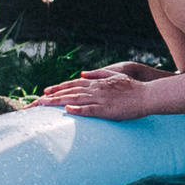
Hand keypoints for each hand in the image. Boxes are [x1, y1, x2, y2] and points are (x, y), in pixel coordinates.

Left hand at [34, 67, 154, 120]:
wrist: (148, 95)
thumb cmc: (134, 87)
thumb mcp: (116, 76)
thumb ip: (98, 74)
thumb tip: (82, 73)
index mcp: (97, 83)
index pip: (72, 84)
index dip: (57, 88)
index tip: (44, 92)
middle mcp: (96, 89)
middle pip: (69, 92)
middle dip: (50, 97)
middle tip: (35, 103)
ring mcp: (101, 99)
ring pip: (75, 100)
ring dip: (58, 102)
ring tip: (43, 106)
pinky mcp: (107, 110)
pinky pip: (90, 110)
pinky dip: (78, 110)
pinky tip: (67, 111)